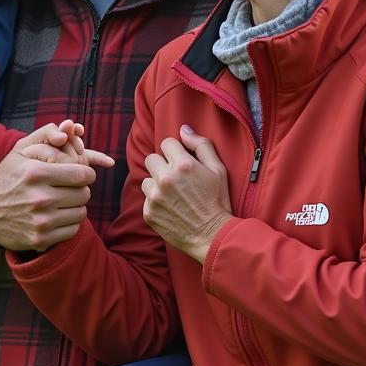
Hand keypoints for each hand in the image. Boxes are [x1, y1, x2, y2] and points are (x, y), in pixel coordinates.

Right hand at [0, 123, 111, 250]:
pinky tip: (57, 216)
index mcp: (36, 173)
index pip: (82, 174)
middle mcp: (39, 198)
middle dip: (80, 189)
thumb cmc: (7, 177)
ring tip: (63, 201)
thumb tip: (72, 127)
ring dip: (75, 206)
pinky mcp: (40, 240)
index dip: (87, 173)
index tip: (82, 174)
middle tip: (70, 188)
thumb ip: (46, 134)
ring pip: (81, 213)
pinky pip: (72, 230)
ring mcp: (40, 222)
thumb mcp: (21, 150)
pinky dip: (69, 223)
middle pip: (84, 194)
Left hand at [142, 124, 232, 262]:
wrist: (212, 235)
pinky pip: (146, 199)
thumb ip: (201, 145)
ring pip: (146, 179)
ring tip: (173, 195)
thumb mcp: (218, 170)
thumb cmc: (218, 201)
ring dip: (157, 184)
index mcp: (183, 164)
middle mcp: (166, 178)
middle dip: (162, 165)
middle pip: (152, 159)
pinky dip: (156, 202)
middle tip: (176, 178)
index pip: (166, 143)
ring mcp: (155, 197)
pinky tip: (171, 208)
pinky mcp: (149, 212)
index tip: (182, 161)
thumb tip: (184, 129)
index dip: (175, 151)